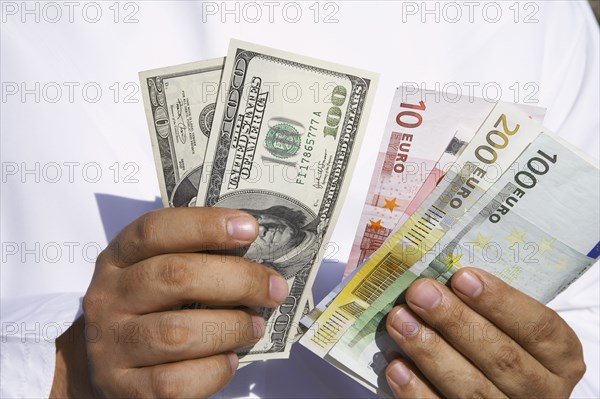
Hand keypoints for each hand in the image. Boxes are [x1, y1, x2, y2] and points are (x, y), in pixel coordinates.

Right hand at [50, 207, 288, 397]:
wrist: (100, 367)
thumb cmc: (146, 311)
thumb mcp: (155, 273)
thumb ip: (194, 259)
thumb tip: (257, 261)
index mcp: (118, 259)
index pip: (155, 230)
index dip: (205, 225)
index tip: (250, 228)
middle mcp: (109, 298)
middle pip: (175, 277)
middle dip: (238, 280)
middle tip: (274, 288)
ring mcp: (112, 345)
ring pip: (178, 333)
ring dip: (231, 328)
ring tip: (255, 326)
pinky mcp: (123, 388)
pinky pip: (176, 382)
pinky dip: (214, 369)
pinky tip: (229, 360)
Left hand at [385, 267, 585, 397]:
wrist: (501, 391)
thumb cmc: (502, 344)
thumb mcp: (512, 327)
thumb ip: (487, 308)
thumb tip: (441, 281)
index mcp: (560, 359)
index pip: (538, 328)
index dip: (500, 302)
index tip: (462, 277)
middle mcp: (542, 392)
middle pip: (501, 357)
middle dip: (456, 321)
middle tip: (420, 293)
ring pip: (472, 389)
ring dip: (430, 351)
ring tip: (400, 320)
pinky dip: (417, 391)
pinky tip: (397, 366)